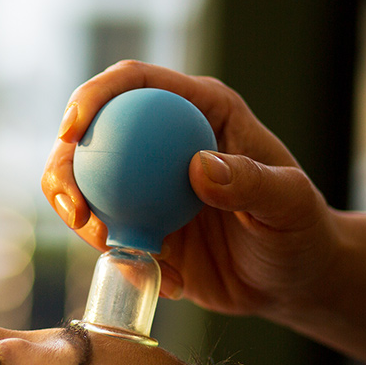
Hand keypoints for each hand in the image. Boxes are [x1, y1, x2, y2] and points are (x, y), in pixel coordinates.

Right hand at [41, 61, 336, 319]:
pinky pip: (110, 236)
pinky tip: (151, 273)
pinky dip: (115, 254)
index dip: (94, 96)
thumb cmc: (300, 230)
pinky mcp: (142, 228)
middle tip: (73, 206)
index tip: (73, 130)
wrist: (293, 279)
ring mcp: (148, 188)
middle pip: (94, 136)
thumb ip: (250, 182)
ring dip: (80, 215)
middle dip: (64, 165)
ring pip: (89, 189)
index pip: (135, 84)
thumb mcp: (289, 203)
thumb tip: (197, 166)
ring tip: (104, 243)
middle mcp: (165, 142)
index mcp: (200, 111)